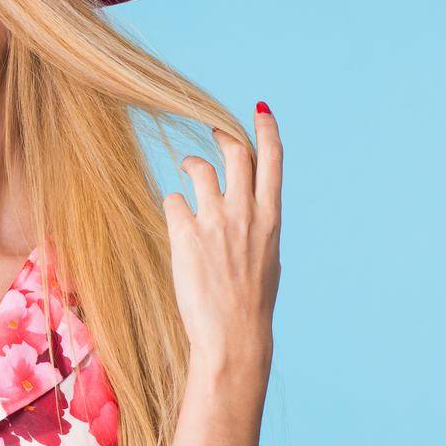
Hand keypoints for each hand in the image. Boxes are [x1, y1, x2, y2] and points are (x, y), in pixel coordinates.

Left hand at [163, 102, 282, 369]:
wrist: (233, 335)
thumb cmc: (251, 302)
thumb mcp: (267, 258)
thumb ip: (259, 227)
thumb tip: (251, 209)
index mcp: (271, 217)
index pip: (272, 159)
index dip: (266, 129)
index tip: (260, 109)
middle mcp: (245, 212)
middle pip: (234, 152)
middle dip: (221, 134)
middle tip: (212, 131)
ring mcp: (215, 221)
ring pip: (198, 168)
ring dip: (191, 166)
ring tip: (188, 178)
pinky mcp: (185, 234)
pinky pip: (173, 201)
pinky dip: (174, 207)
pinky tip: (176, 225)